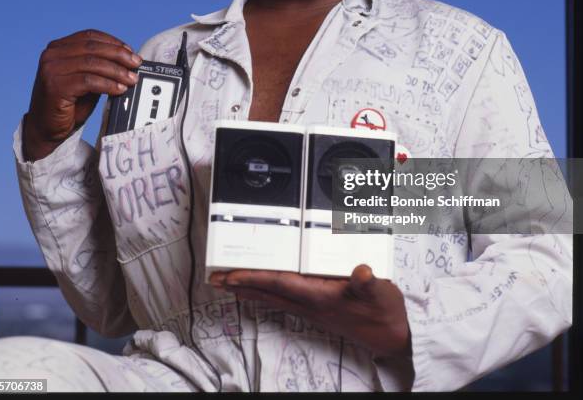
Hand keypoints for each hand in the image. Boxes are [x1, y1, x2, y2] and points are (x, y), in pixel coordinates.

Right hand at [23, 29, 142, 160]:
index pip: (90, 36)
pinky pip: (88, 81)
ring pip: (92, 63)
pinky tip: (119, 89)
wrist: (47, 128)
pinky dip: (108, 84)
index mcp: (58, 47)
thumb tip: (128, 61)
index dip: (113, 42)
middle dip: (119, 55)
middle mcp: (52, 54)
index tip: (131, 52)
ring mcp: (51, 69)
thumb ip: (100, 67)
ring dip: (117, 71)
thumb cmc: (69, 104)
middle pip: (93, 48)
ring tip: (132, 79)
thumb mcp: (87, 79)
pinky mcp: (55, 86)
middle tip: (136, 64)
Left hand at [210, 264, 410, 358]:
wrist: (394, 335)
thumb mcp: (380, 292)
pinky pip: (285, 300)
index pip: (279, 284)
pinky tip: (264, 293)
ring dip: (250, 290)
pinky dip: (269, 294)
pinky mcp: (319, 310)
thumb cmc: (385, 311)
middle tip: (215, 279)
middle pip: (268, 292)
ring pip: (274, 297)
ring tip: (230, 284)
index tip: (231, 275)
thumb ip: (368, 283)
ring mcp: (313, 309)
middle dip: (241, 285)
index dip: (254, 277)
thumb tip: (362, 273)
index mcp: (319, 296)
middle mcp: (311, 305)